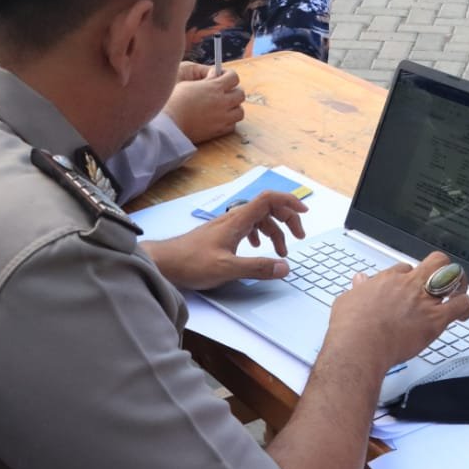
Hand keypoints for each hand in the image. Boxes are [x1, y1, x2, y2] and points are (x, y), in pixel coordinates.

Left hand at [144, 190, 307, 288]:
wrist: (164, 262)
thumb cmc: (191, 263)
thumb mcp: (228, 269)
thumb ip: (257, 267)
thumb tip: (284, 267)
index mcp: (238, 220)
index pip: (269, 199)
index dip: (289, 201)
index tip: (304, 211)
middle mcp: (234, 218)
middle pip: (268, 208)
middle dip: (287, 219)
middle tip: (298, 237)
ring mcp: (226, 225)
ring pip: (258, 219)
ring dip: (274, 231)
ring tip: (279, 251)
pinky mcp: (220, 234)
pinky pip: (247, 226)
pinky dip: (259, 234)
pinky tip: (256, 247)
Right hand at [164, 69, 245, 143]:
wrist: (169, 125)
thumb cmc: (174, 102)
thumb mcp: (187, 83)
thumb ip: (205, 79)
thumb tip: (215, 75)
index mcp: (214, 87)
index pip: (234, 77)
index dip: (229, 76)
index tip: (223, 77)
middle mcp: (222, 102)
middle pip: (240, 94)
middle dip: (234, 91)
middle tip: (225, 92)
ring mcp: (222, 118)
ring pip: (240, 111)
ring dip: (234, 108)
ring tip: (224, 107)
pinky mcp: (218, 131)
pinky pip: (232, 125)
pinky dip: (229, 122)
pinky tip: (219, 119)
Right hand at [325, 253, 468, 369]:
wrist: (359, 345)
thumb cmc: (351, 327)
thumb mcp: (348, 300)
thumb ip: (358, 289)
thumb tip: (360, 281)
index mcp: (389, 279)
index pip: (406, 268)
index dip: (410, 277)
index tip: (409, 287)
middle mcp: (410, 285)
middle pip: (435, 261)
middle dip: (441, 267)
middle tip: (443, 279)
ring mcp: (425, 300)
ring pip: (453, 278)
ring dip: (459, 284)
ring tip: (459, 292)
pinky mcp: (435, 319)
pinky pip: (460, 306)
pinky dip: (466, 308)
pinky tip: (463, 315)